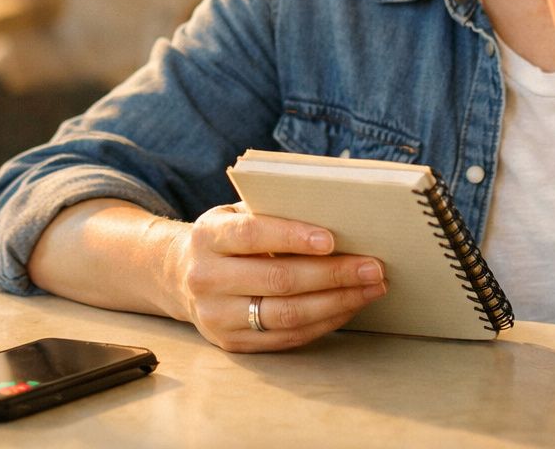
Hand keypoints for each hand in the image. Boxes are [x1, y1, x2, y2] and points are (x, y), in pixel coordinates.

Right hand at [165, 203, 386, 352]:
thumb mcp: (237, 213)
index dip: (293, 236)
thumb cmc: (227, 237)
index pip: (252, 234)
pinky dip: (325, 322)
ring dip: (337, 302)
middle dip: (333, 274)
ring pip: (287, 314)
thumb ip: (274, 211)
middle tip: (373, 266)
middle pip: (278, 280)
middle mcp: (206, 278)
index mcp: (208, 236)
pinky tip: (349, 306)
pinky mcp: (233, 343)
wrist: (181, 275)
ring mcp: (217, 316)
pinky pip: (288, 336)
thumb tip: (338, 214)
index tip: (331, 239)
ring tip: (371, 288)